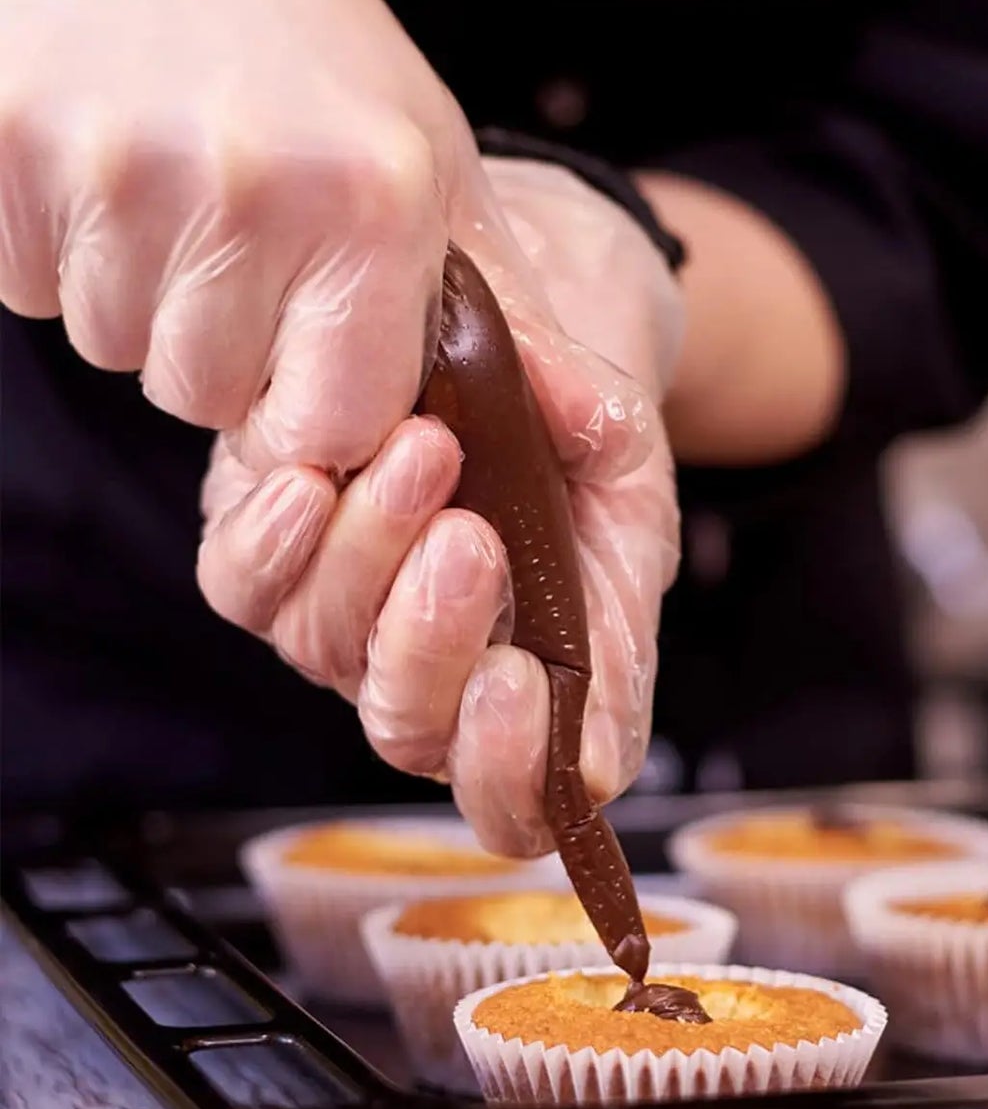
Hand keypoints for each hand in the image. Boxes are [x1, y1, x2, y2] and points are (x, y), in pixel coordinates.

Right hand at [0, 0, 640, 481]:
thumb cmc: (332, 77)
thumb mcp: (440, 180)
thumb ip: (505, 315)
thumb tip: (582, 424)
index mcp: (372, 207)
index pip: (332, 425)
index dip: (316, 416)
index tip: (310, 370)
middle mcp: (247, 186)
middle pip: (207, 397)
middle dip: (227, 356)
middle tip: (245, 255)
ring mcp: (111, 162)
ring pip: (116, 351)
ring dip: (146, 308)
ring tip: (182, 207)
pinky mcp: (2, 141)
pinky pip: (31, 292)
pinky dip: (62, 261)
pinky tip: (110, 182)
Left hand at [199, 165, 683, 855]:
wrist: (512, 318)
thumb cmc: (576, 397)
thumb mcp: (621, 425)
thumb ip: (612, 451)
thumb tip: (594, 470)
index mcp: (554, 665)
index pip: (527, 790)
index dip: (511, 771)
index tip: (519, 678)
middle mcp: (448, 659)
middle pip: (408, 730)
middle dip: (431, 647)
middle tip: (469, 539)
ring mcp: (356, 612)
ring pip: (326, 652)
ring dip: (368, 561)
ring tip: (425, 447)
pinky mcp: (280, 550)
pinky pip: (245, 588)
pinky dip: (271, 545)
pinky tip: (308, 480)